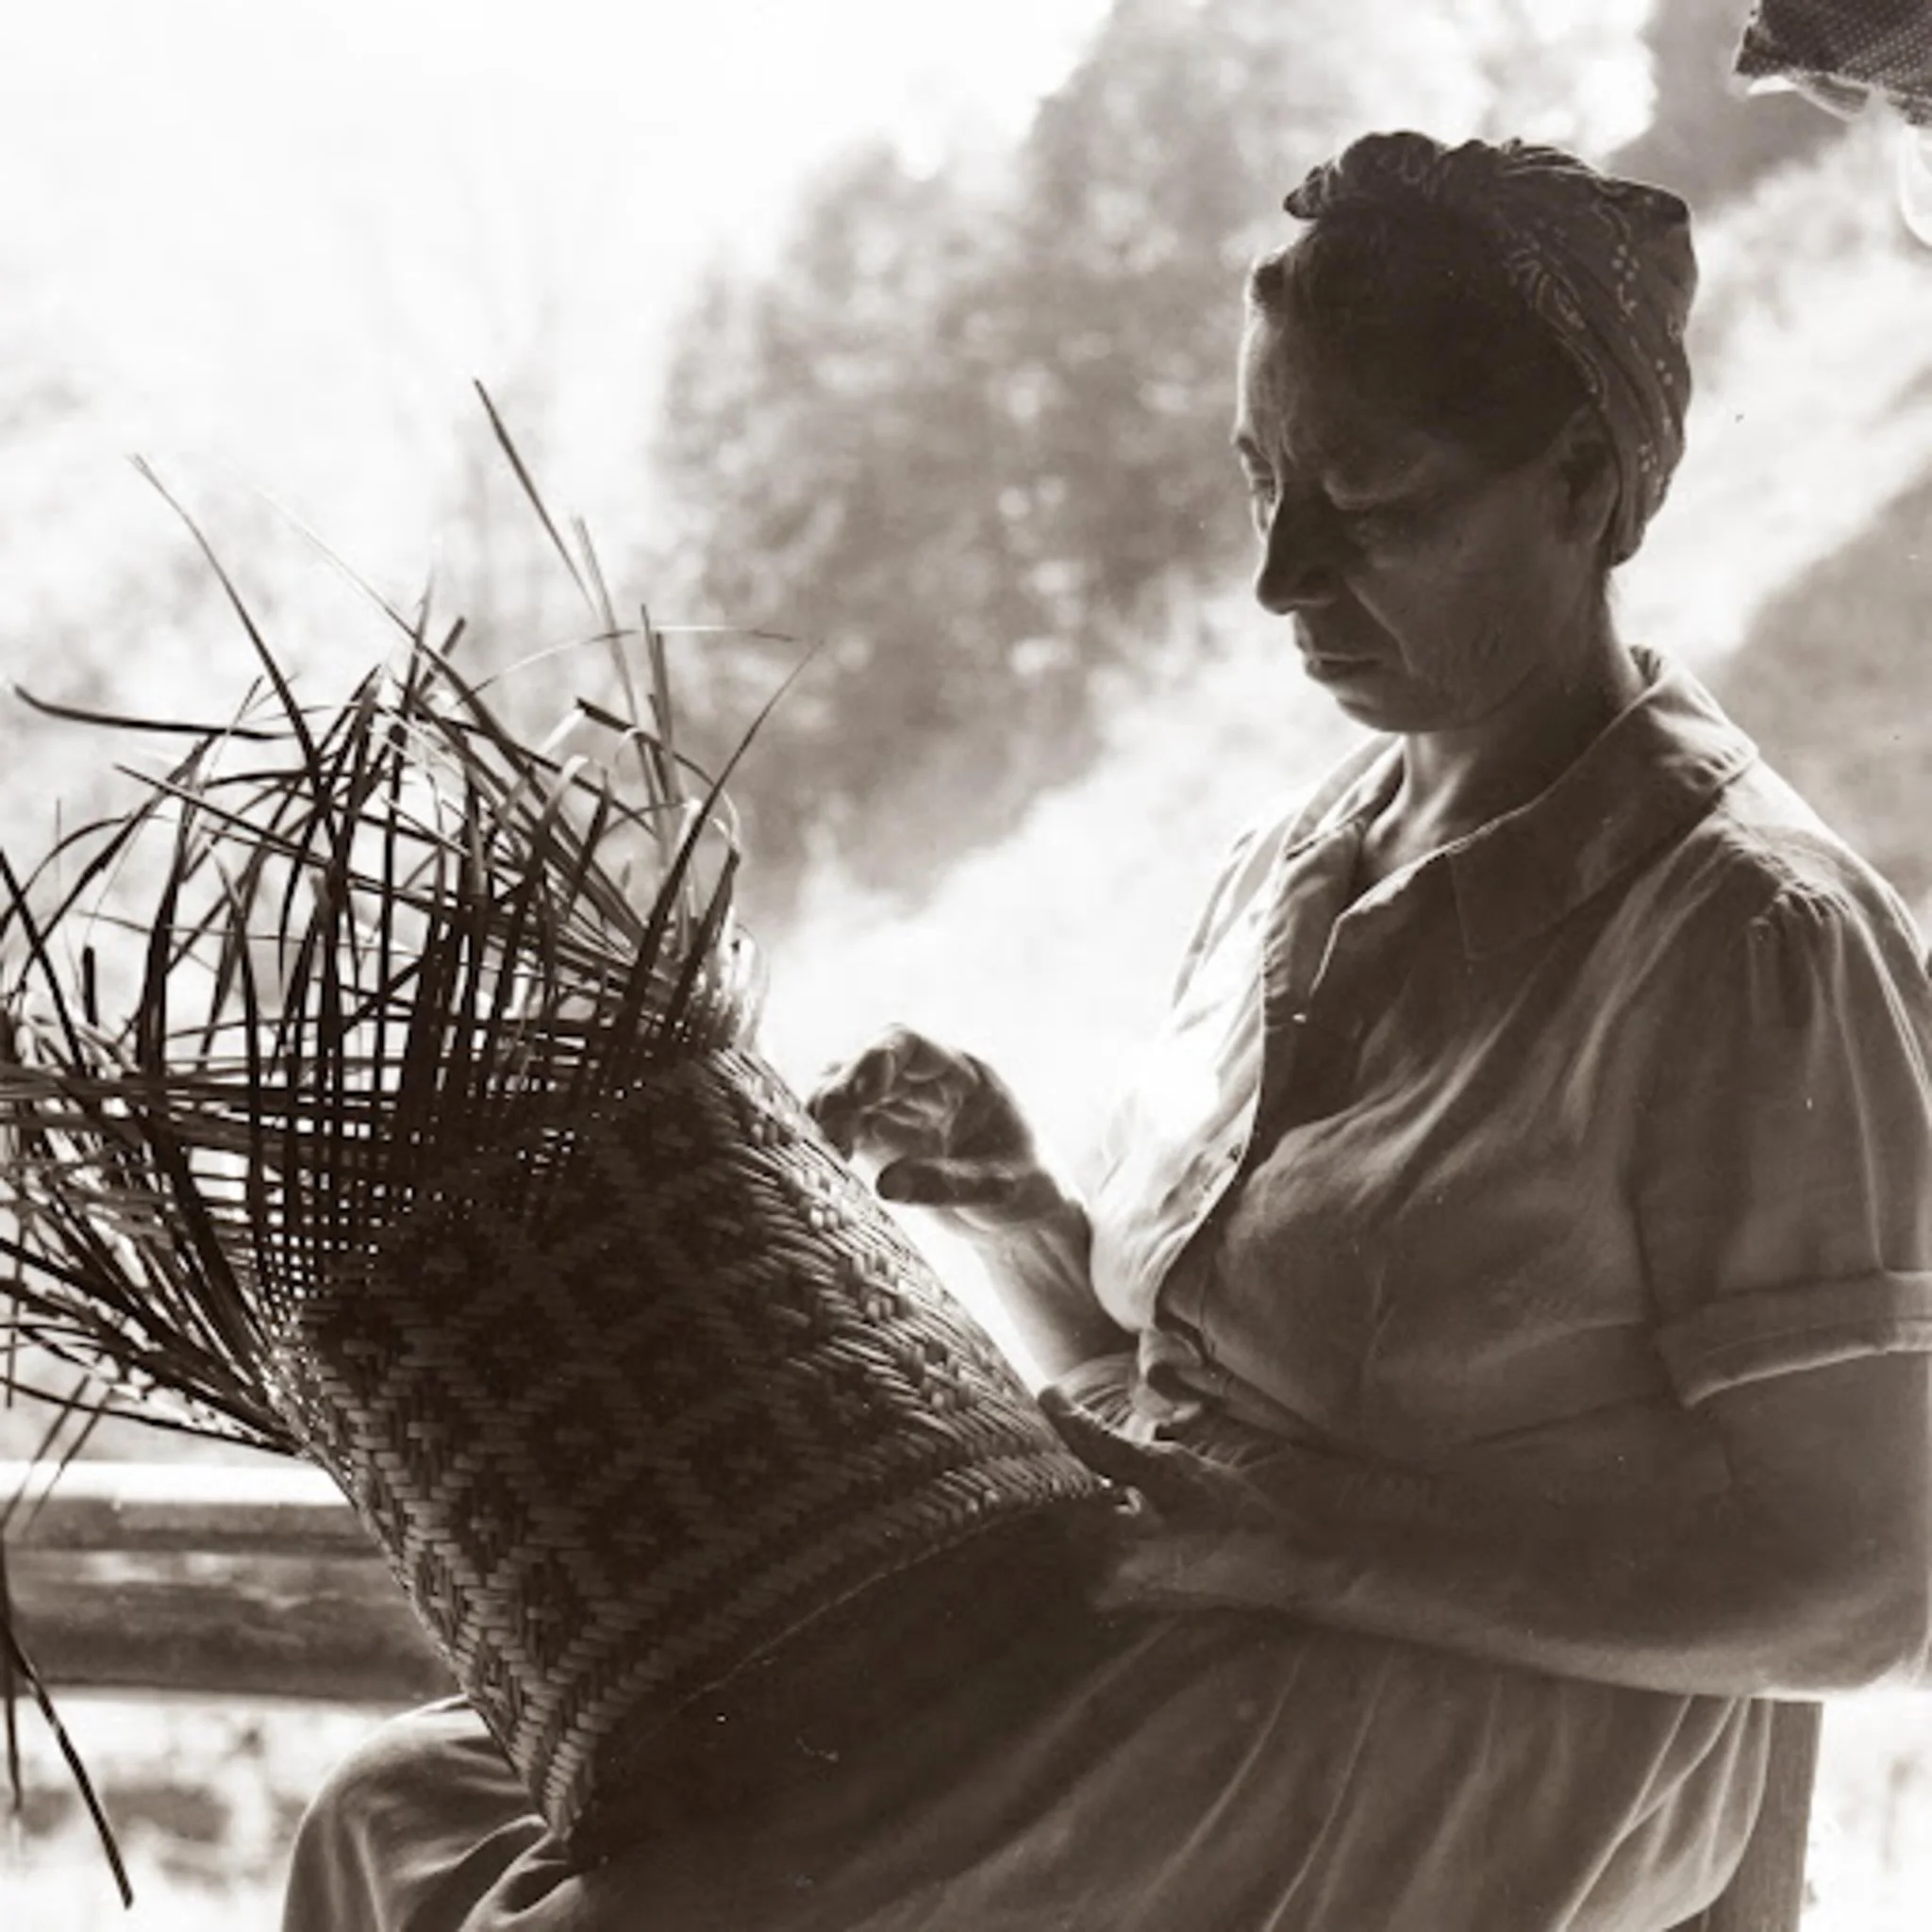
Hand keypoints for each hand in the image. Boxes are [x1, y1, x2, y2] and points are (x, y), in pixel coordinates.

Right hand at [806, 1025, 1064, 1229]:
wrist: (1024, 1212)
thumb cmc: (1028, 1187)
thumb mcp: (1002, 1187)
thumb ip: (949, 1184)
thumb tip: (886, 1185)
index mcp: (961, 1073)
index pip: (908, 1043)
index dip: (876, 1059)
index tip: (859, 1095)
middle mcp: (922, 1080)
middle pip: (862, 1064)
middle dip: (838, 1092)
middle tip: (826, 1134)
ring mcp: (897, 1107)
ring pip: (842, 1092)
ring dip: (824, 1117)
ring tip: (823, 1157)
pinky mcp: (879, 1138)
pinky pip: (840, 1127)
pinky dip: (823, 1140)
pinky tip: (822, 1167)